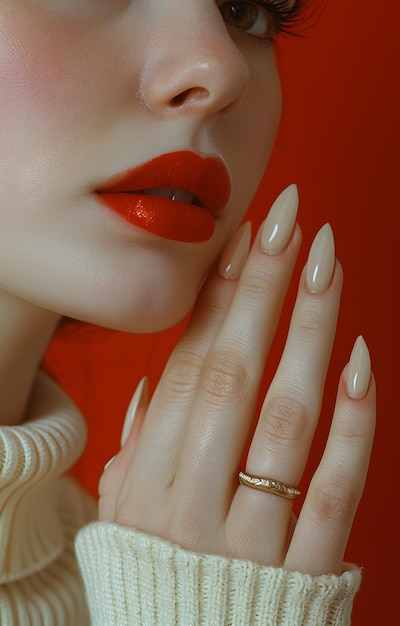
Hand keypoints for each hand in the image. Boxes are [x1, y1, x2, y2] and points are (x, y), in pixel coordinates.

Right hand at [99, 185, 374, 576]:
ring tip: (328, 262)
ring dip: (310, 330)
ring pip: (285, 414)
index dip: (218, 295)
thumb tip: (152, 386)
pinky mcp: (305, 568)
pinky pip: (334, 485)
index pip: (186, 364)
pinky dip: (351, 420)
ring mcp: (249, 533)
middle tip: (291, 219)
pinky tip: (359, 358)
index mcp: (143, 479)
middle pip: (232, 371)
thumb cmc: (158, 581)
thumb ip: (132, 450)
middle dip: (264, 286)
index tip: (247, 237)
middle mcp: (190, 499)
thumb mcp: (119, 518)